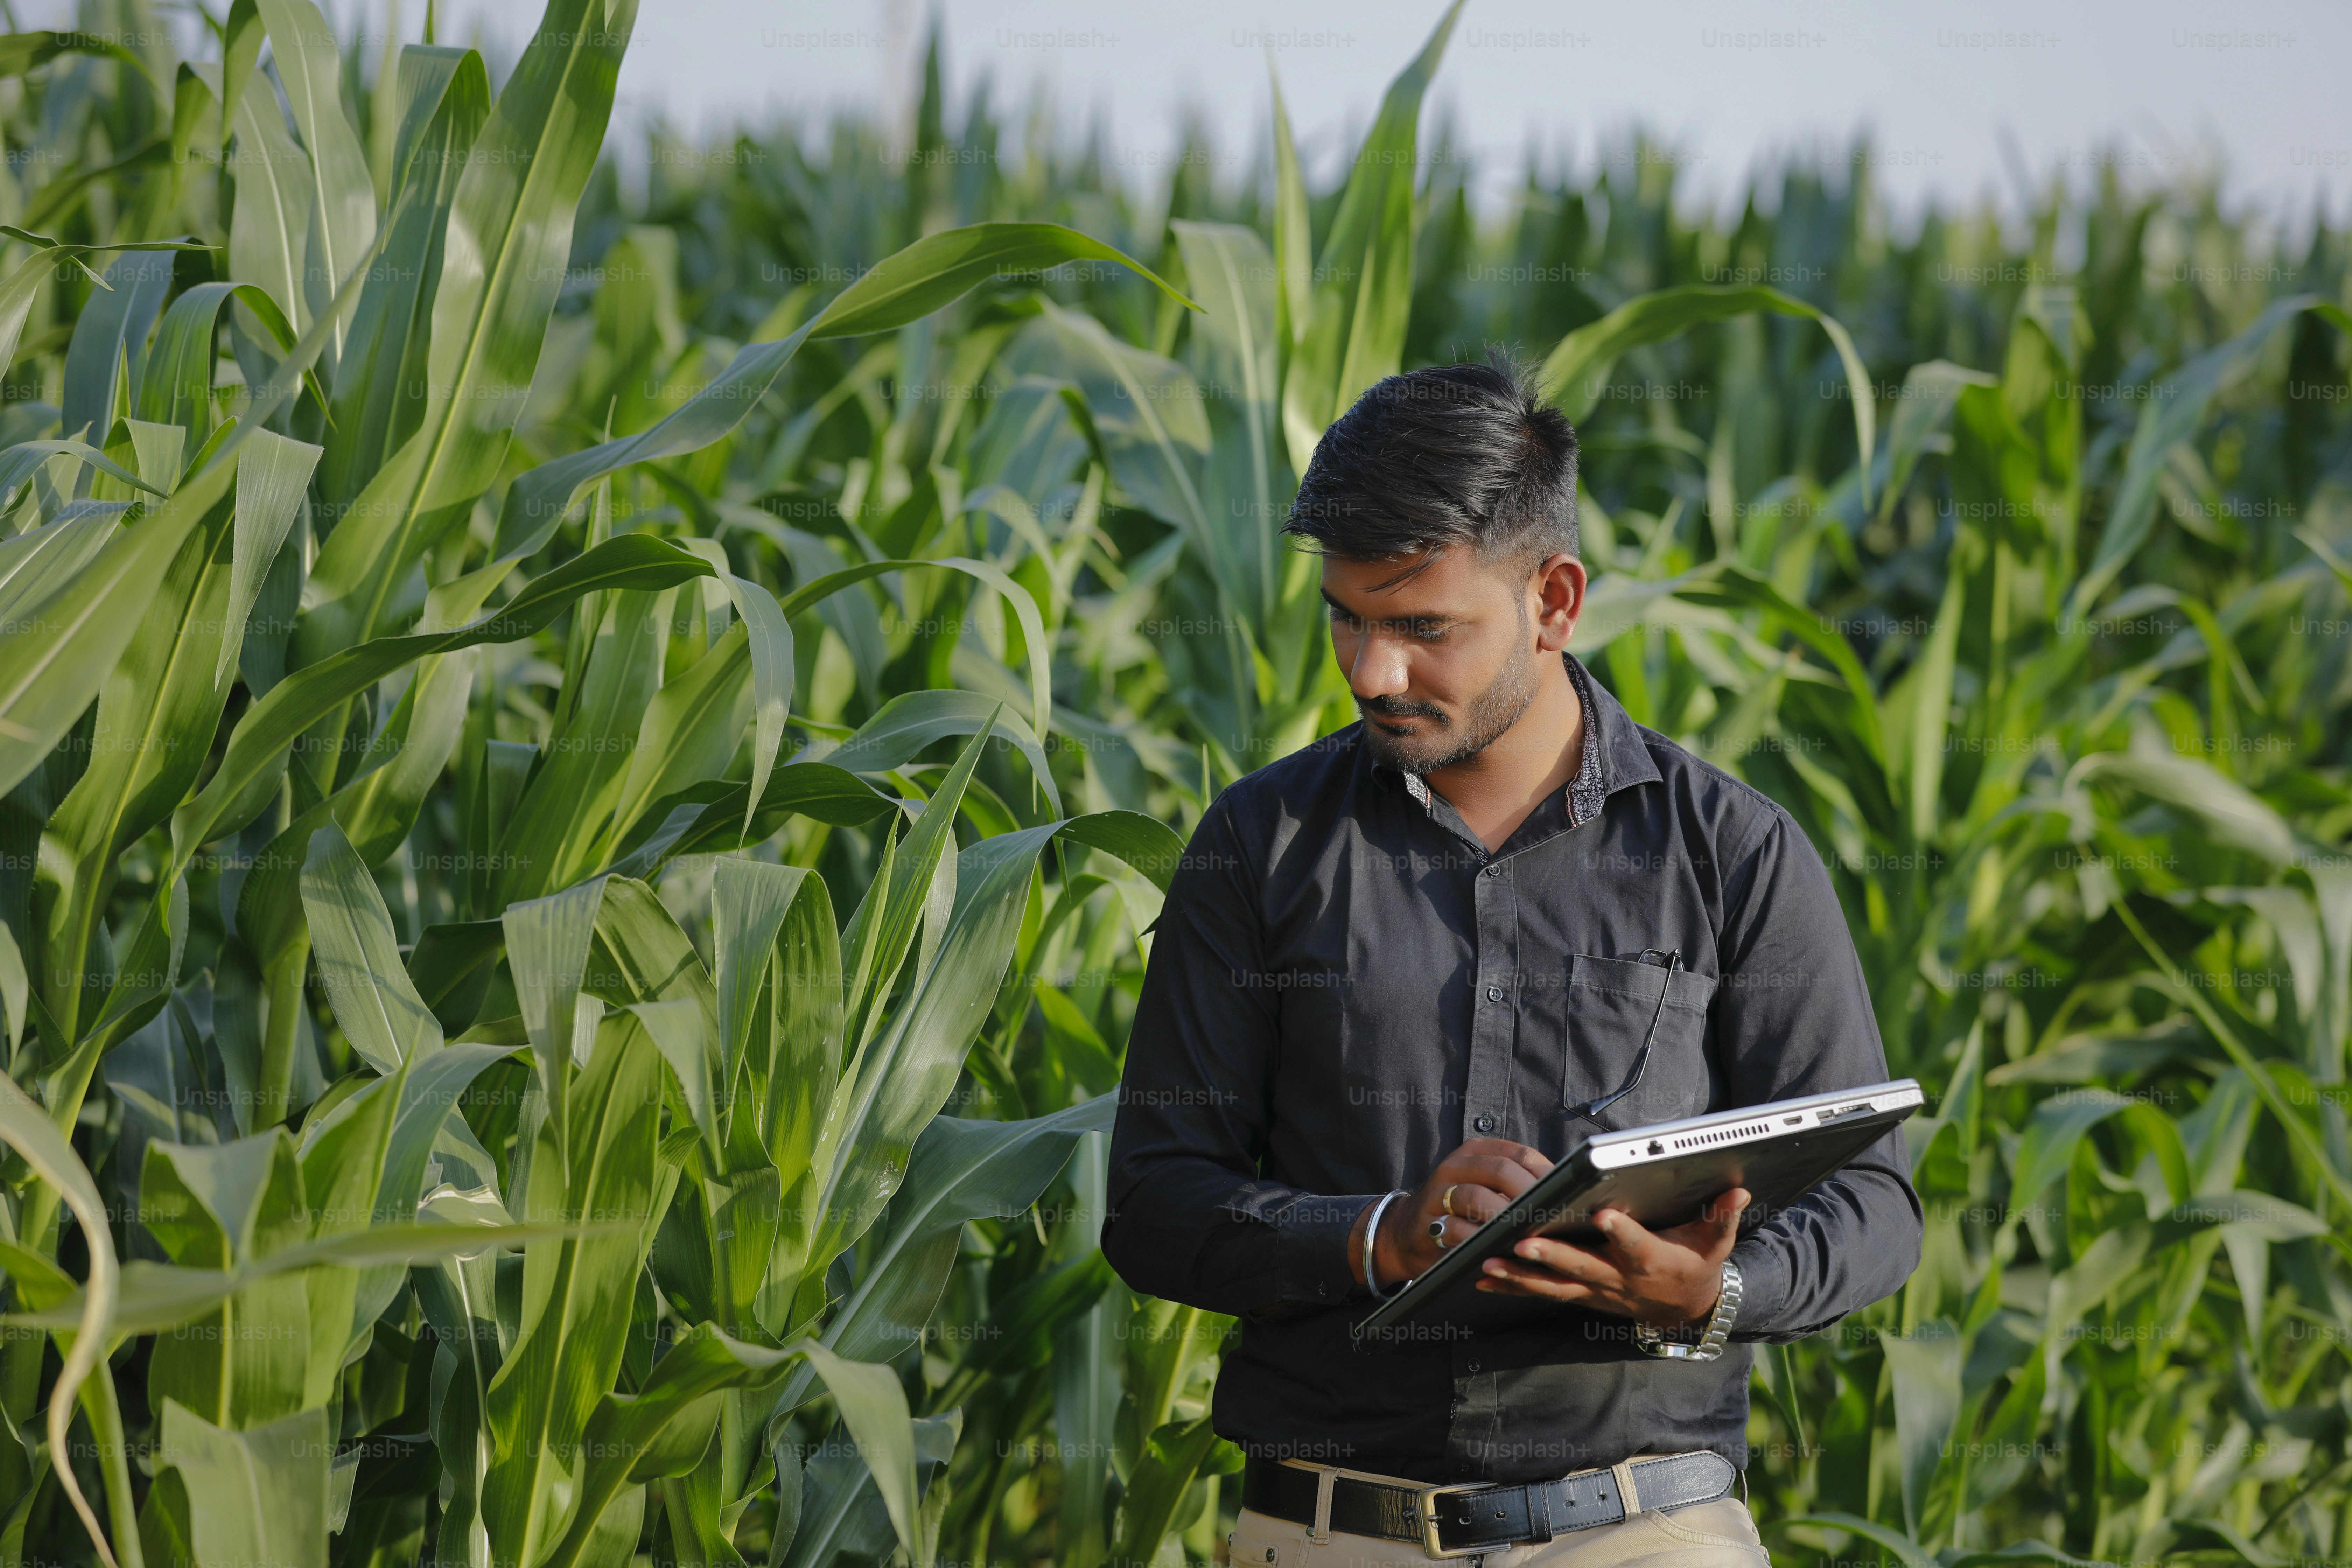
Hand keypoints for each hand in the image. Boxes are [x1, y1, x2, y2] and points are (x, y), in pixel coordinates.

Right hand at [1348, 1138, 1552, 1289]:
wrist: (1406, 1232)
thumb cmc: (1460, 1211)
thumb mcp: (1486, 1187)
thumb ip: (1516, 1185)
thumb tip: (1569, 1197)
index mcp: (1476, 1151)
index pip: (1520, 1154)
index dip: (1547, 1175)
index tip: (1569, 1196)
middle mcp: (1455, 1165)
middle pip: (1502, 1170)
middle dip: (1530, 1195)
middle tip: (1552, 1218)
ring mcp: (1438, 1191)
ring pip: (1477, 1196)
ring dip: (1505, 1217)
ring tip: (1527, 1234)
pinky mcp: (1427, 1221)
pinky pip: (1455, 1229)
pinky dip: (1479, 1240)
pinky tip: (1497, 1250)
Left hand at [1472, 1187, 1750, 1325]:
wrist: (1685, 1307)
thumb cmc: (1697, 1262)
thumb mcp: (1715, 1242)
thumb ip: (1722, 1216)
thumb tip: (1738, 1189)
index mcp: (1652, 1260)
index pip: (1636, 1244)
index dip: (1622, 1231)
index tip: (1603, 1214)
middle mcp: (1619, 1279)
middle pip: (1582, 1267)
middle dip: (1552, 1256)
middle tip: (1522, 1243)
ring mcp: (1596, 1290)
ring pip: (1553, 1286)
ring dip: (1518, 1277)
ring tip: (1485, 1265)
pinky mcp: (1579, 1295)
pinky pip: (1541, 1293)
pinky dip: (1511, 1288)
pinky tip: (1479, 1278)